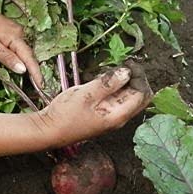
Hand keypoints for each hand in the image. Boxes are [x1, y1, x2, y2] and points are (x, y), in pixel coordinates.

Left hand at [0, 5, 42, 87]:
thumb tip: (22, 70)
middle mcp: (21, 34)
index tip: (41, 85)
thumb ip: (7, 58)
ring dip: (29, 65)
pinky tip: (21, 65)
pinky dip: (23, 58)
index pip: (29, 58)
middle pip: (30, 55)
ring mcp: (19, 33)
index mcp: (16, 38)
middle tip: (38, 87)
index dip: (36, 72)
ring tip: (32, 79)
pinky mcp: (15, 33)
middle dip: (34, 70)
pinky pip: (21, 48)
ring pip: (26, 52)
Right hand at [35, 67, 150, 148]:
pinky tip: (102, 80)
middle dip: (136, 78)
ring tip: (110, 71)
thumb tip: (127, 72)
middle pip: (140, 96)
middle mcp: (119, 117)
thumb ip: (107, 83)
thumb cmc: (66, 114)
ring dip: (125, 82)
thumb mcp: (85, 94)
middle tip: (122, 65)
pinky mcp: (104, 113)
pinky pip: (116, 98)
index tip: (127, 63)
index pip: (142, 94)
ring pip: (128, 96)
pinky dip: (115, 87)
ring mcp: (112, 116)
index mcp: (118, 115)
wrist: (50, 130)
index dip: (139, 76)